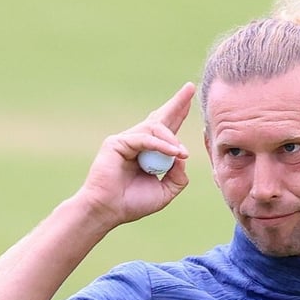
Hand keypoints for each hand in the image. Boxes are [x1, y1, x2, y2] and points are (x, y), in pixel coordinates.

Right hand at [76, 81, 195, 226]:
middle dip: (176, 103)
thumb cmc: (133, 203)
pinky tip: (174, 153)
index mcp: (149, 153)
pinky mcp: (116, 143)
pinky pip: (144, 139)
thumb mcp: (165, 192)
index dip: (179, 114)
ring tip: (182, 153)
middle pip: (159, 117)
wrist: (108, 211)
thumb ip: (178, 175)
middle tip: (190, 88)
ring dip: (171, 140)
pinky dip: (160, 145)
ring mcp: (126, 141)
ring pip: (155, 128)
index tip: (191, 99)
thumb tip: (182, 155)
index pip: (167, 129)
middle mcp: (138, 142)